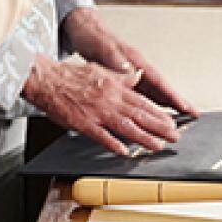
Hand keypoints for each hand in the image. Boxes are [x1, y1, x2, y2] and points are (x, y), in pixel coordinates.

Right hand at [21, 53, 181, 156]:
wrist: (48, 79)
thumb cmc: (72, 76)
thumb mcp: (102, 70)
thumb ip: (122, 76)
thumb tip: (137, 75)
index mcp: (116, 87)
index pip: (143, 103)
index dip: (159, 114)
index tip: (171, 122)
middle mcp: (110, 99)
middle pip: (140, 115)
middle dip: (159, 127)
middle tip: (174, 136)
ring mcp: (97, 112)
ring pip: (126, 126)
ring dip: (144, 137)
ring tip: (158, 146)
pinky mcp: (82, 123)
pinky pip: (100, 135)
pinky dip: (113, 143)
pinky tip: (124, 151)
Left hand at [61, 7, 197, 117]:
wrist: (82, 27)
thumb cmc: (93, 35)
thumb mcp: (105, 49)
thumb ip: (119, 62)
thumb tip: (133, 74)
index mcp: (136, 61)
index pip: (160, 82)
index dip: (173, 96)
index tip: (186, 107)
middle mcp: (137, 67)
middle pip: (161, 89)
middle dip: (177, 102)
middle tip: (191, 115)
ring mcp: (131, 72)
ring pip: (152, 91)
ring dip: (164, 104)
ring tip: (177, 117)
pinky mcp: (122, 75)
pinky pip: (140, 91)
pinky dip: (148, 101)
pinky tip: (151, 110)